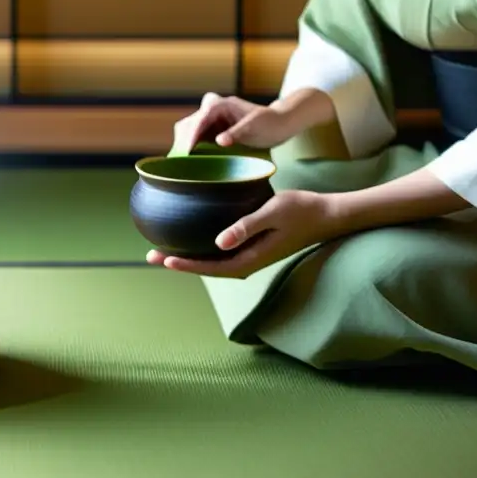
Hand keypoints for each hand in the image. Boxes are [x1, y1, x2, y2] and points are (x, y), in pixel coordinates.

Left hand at [146, 190, 342, 277]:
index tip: (164, 259)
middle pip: (207, 267)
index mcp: (251, 259)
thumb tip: (219, 242)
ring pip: (212, 261)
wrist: (326, 215)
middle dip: (179, 262)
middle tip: (150, 256)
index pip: (212, 267)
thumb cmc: (301, 210)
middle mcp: (248, 262)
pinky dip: (202, 248)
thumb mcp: (273, 213)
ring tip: (162, 251)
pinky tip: (190, 238)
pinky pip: (221, 252)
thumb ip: (246, 227)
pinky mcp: (252, 246)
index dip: (187, 265)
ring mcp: (250, 255)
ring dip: (188, 256)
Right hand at [173, 92, 293, 153]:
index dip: (190, 138)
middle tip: (183, 162)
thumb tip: (219, 141)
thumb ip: (236, 133)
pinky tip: (192, 161)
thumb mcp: (254, 128)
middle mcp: (211, 109)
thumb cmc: (269, 124)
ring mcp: (211, 119)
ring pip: (189, 130)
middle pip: (189, 124)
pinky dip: (192, 148)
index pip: (199, 121)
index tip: (186, 153)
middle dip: (184, 142)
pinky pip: (196, 137)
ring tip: (184, 164)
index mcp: (220, 105)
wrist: (280, 123)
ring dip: (186, 145)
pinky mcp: (212, 129)